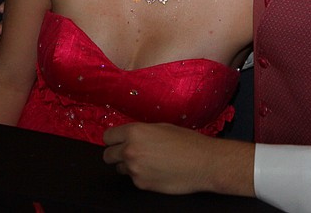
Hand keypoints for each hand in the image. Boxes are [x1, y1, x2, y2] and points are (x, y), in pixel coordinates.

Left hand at [102, 123, 253, 195]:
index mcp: (134, 132)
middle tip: (130, 152)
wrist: (203, 163)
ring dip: (128, 165)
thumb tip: (128, 136)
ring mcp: (134, 169)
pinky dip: (141, 175)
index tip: (118, 141)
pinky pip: (133, 179)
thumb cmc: (187, 142)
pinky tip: (156, 170)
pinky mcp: (141, 184)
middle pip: (107, 155)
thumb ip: (141, 132)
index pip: (107, 137)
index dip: (114, 139)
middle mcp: (130, 150)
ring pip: (119, 168)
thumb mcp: (162, 127)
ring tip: (148, 161)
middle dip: (116, 153)